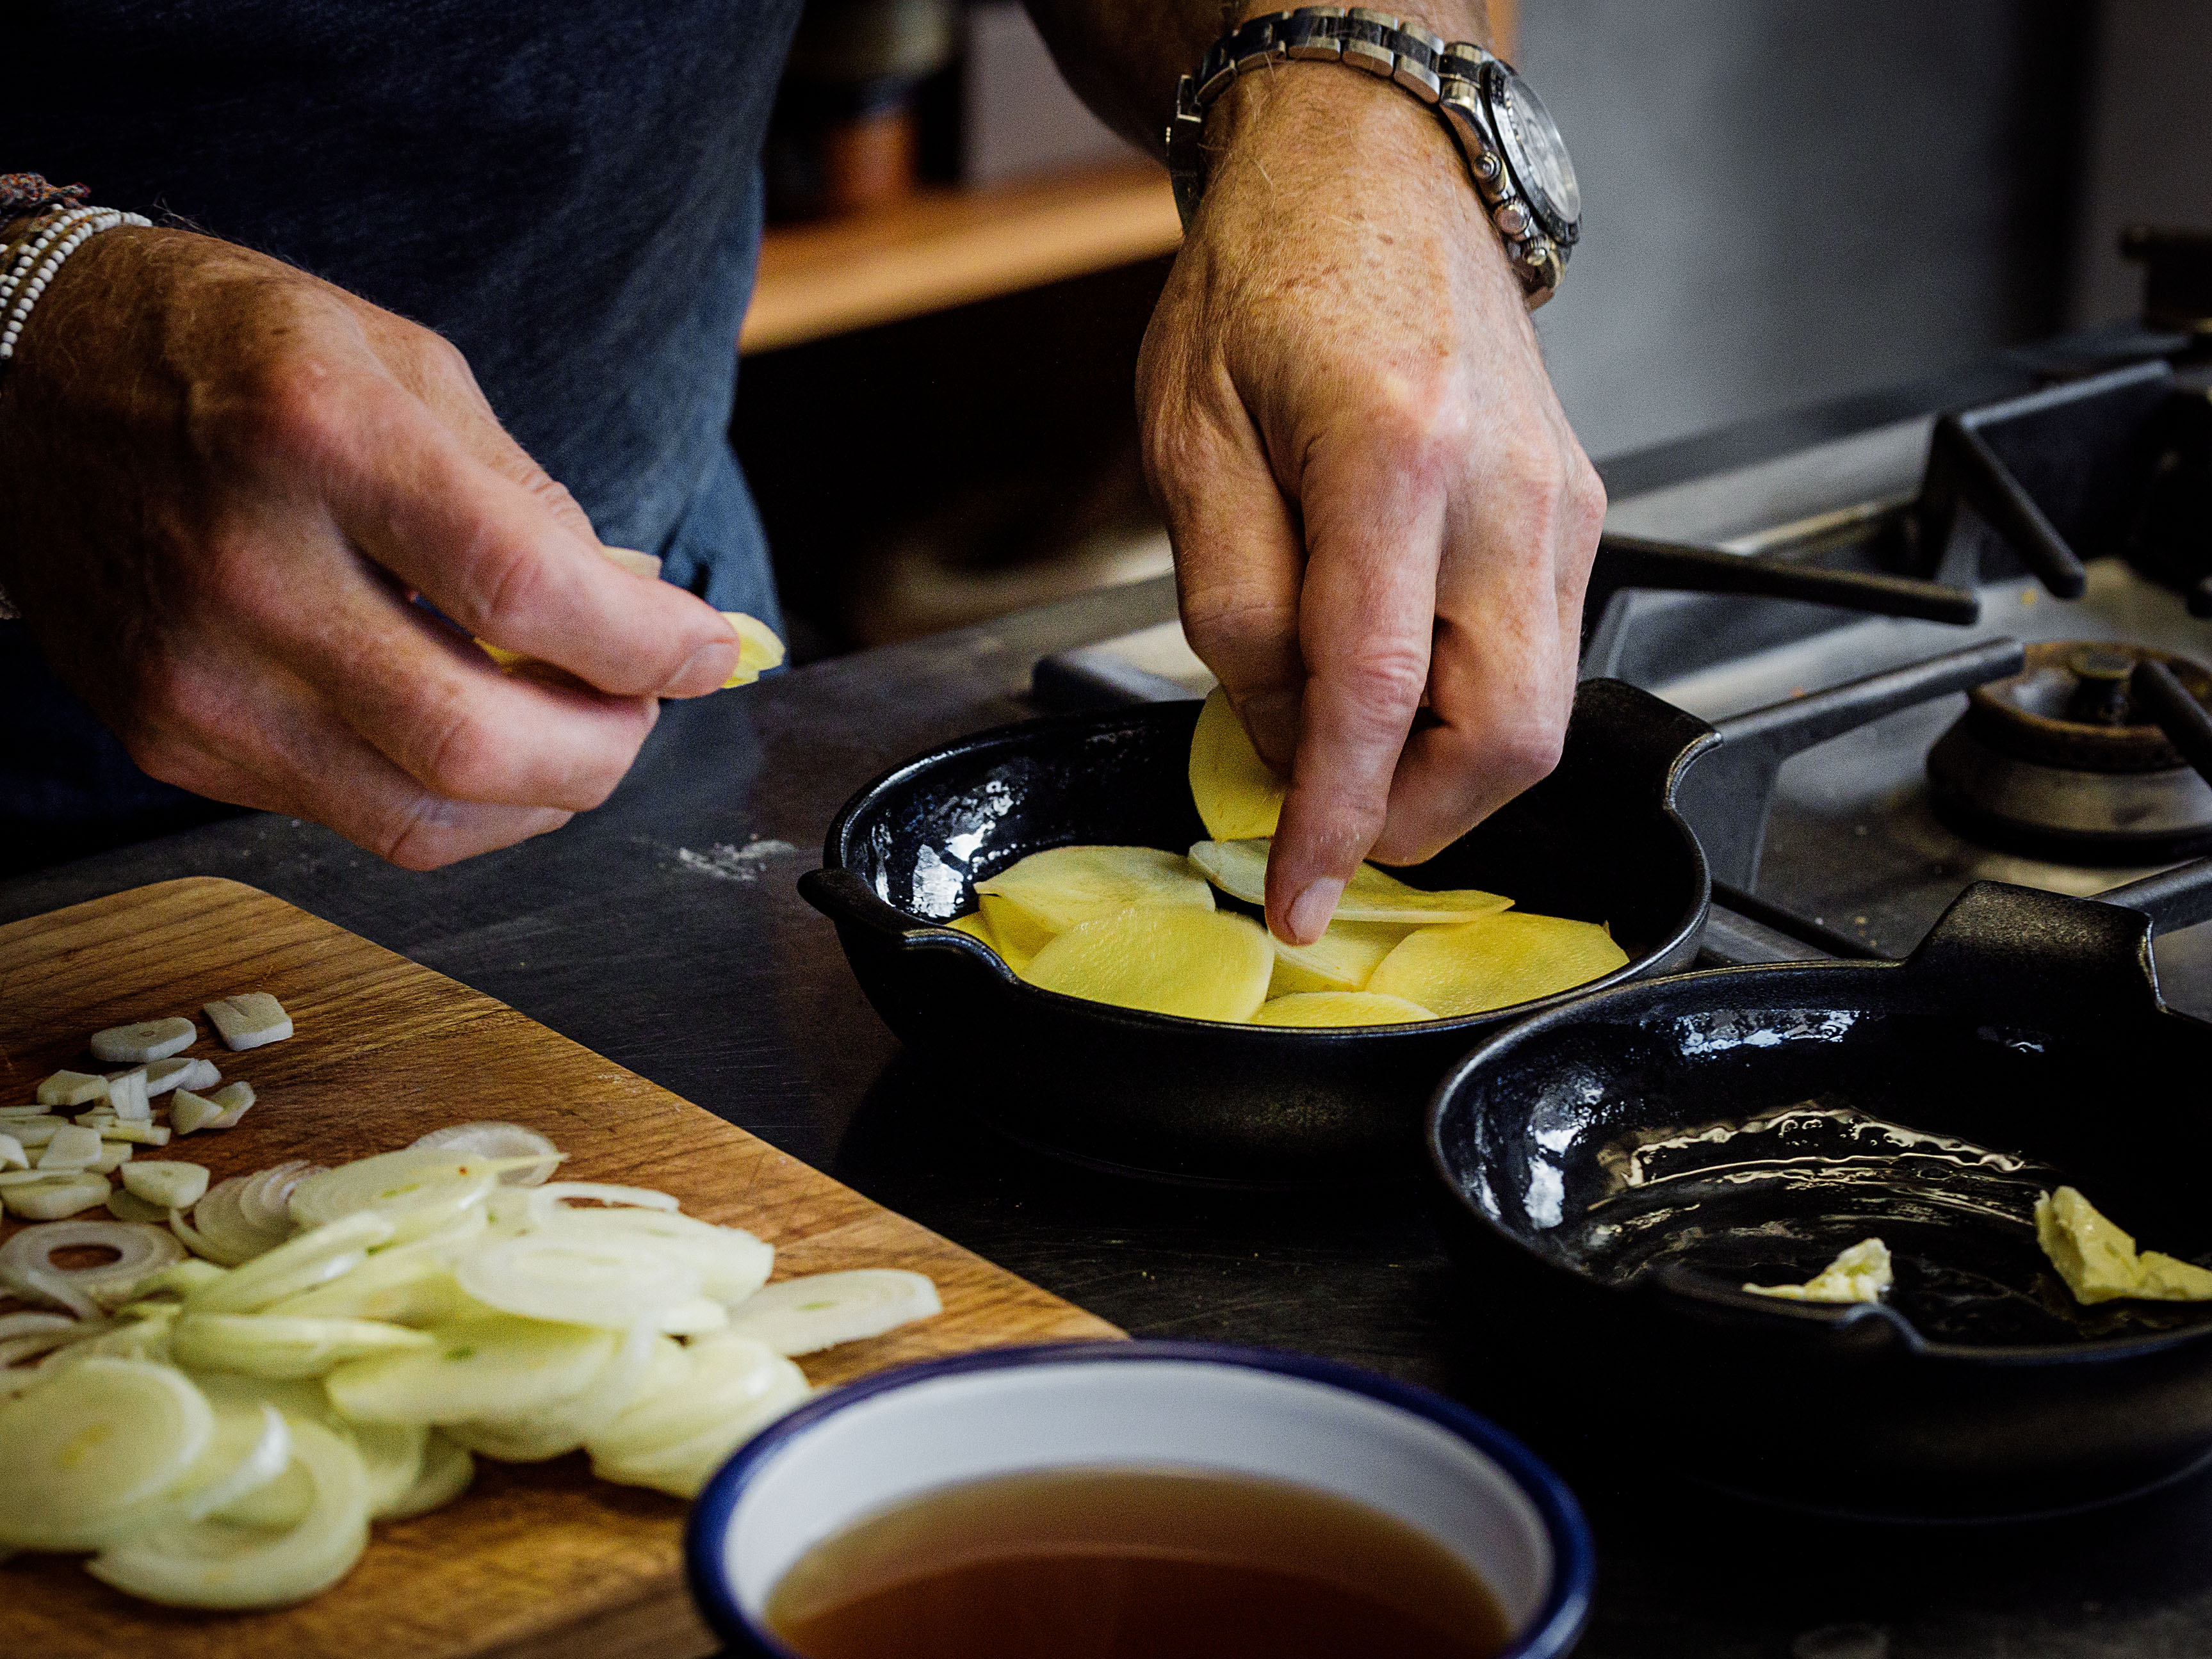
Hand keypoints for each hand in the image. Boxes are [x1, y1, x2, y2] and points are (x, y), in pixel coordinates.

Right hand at [0, 227, 739, 867]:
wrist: (25, 384)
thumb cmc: (234, 354)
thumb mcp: (404, 363)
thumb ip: (527, 497)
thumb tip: (638, 615)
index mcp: (315, 435)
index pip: (522, 585)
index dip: (646, 644)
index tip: (708, 651)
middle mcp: (244, 567)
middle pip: (475, 741)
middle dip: (606, 749)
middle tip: (642, 706)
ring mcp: (199, 673)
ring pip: (424, 817)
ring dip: (542, 796)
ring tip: (575, 729)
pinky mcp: (174, 741)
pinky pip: (358, 820)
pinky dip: (455, 801)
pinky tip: (480, 742)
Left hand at [1137, 40, 1604, 943]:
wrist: (1371, 178)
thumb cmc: (1264, 290)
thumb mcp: (1188, 444)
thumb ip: (1234, 606)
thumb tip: (1289, 739)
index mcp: (1393, 456)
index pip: (1373, 693)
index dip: (1336, 820)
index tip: (1299, 900)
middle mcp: (1508, 489)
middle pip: (1508, 735)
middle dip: (1416, 818)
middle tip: (1326, 824)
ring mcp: (1561, 503)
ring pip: (1538, 710)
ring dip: (1440, 766)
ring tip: (1344, 736)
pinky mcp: (1578, 511)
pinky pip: (1536, 651)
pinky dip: (1464, 701)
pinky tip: (1392, 672)